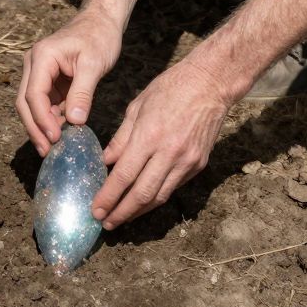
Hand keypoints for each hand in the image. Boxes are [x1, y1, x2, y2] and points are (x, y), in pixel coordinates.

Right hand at [16, 10, 122, 156]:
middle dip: (35, 128)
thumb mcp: (94, 64)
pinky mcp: (48, 79)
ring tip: (53, 148)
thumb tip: (74, 122)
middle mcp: (34, 64)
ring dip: (41, 126)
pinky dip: (51, 119)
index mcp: (42, 57)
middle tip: (47, 152)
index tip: (55, 139)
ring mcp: (39, 72)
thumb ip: (83, 92)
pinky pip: (45, 103)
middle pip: (25, 102)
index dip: (42, 119)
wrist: (101, 21)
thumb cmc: (99, 37)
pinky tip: (60, 134)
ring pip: (32, 105)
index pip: (34, 94)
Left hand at [91, 57, 227, 230]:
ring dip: (138, 212)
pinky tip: (143, 201)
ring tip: (121, 218)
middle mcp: (169, 153)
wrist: (211, 83)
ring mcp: (187, 161)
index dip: (107, 197)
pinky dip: (156, 197)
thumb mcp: (137, 107)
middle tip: (105, 224)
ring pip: (159, 197)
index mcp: (150, 136)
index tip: (95, 210)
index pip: (124, 176)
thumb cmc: (170, 88)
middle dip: (121, 213)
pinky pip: (173, 187)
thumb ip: (121, 139)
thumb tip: (105, 163)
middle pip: (142, 195)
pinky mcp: (198, 165)